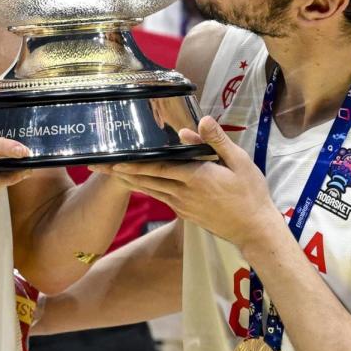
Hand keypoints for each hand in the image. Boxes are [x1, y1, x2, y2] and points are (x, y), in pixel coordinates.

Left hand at [94, 116, 279, 248]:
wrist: (254, 230)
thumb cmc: (250, 193)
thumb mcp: (240, 162)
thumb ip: (217, 141)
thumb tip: (199, 120)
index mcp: (195, 177)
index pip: (157, 168)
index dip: (134, 164)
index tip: (114, 159)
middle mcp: (183, 192)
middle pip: (145, 180)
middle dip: (119, 172)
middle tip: (96, 167)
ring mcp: (182, 205)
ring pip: (149, 190)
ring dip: (127, 181)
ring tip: (108, 173)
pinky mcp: (184, 213)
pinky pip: (160, 197)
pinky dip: (145, 189)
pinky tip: (136, 183)